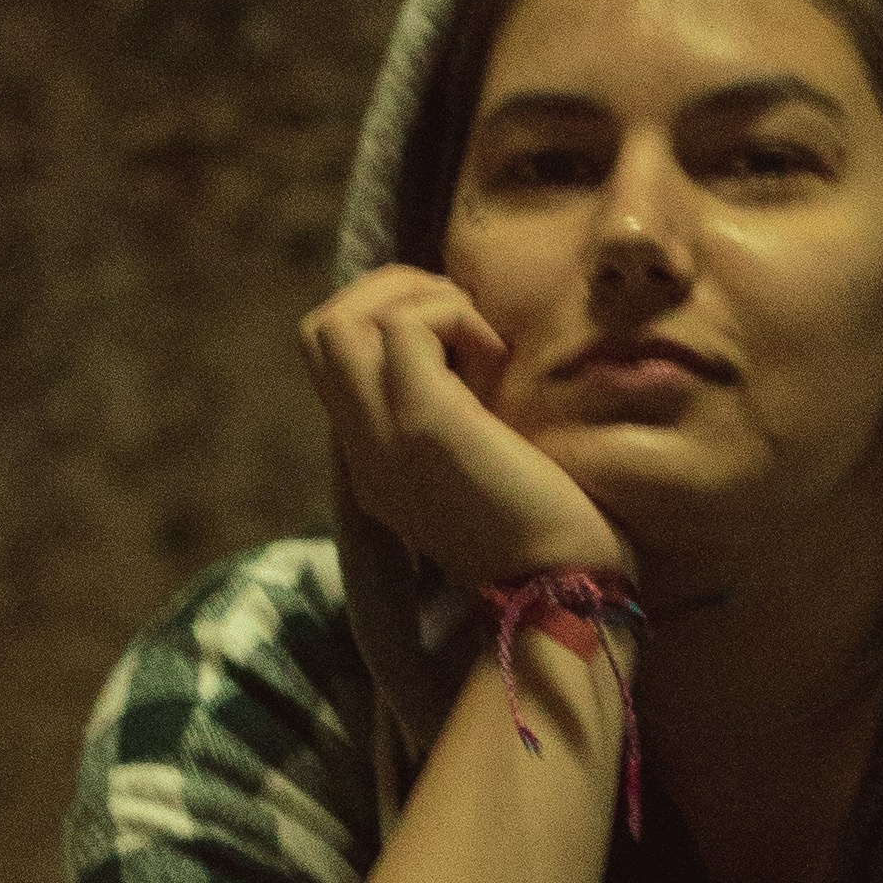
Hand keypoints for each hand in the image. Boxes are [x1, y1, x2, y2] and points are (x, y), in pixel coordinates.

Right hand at [298, 266, 635, 600]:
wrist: (564, 590)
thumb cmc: (547, 530)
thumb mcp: (479, 464)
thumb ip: (453, 416)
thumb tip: (471, 345)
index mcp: (371, 463)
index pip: (331, 363)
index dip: (383, 319)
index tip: (455, 336)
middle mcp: (361, 450)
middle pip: (317, 331)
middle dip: (386, 292)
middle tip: (456, 314)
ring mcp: (381, 437)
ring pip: (337, 321)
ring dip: (412, 299)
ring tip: (473, 333)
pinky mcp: (421, 422)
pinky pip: (401, 326)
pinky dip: (450, 315)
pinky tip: (496, 356)